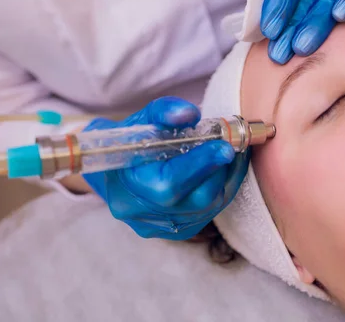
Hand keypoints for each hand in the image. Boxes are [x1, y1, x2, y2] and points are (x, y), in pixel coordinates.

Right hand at [82, 96, 249, 239]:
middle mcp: (141, 212)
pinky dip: (220, 190)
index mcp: (129, 184)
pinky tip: (222, 170)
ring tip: (228, 154)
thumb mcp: (143, 118)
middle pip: (196, 199)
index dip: (202, 164)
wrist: (115, 165)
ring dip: (224, 179)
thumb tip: (189, 115)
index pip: (171, 183)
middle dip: (219, 170)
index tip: (224, 146)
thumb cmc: (131, 139)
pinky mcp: (174, 231)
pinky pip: (208, 213)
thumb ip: (164, 112)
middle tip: (230, 145)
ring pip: (207, 208)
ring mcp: (159, 226)